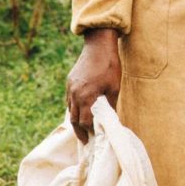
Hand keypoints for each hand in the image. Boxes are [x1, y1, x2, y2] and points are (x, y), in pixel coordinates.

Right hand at [66, 28, 121, 143]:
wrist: (98, 45)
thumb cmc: (109, 66)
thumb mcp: (114, 87)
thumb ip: (111, 105)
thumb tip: (111, 118)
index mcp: (86, 97)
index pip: (85, 122)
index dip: (90, 131)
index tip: (95, 138)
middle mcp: (74, 95)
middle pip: (74, 119)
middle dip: (79, 131)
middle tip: (86, 141)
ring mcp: (70, 88)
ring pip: (71, 110)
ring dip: (76, 120)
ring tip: (83, 128)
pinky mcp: (69, 82)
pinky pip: (70, 100)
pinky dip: (75, 108)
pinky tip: (81, 110)